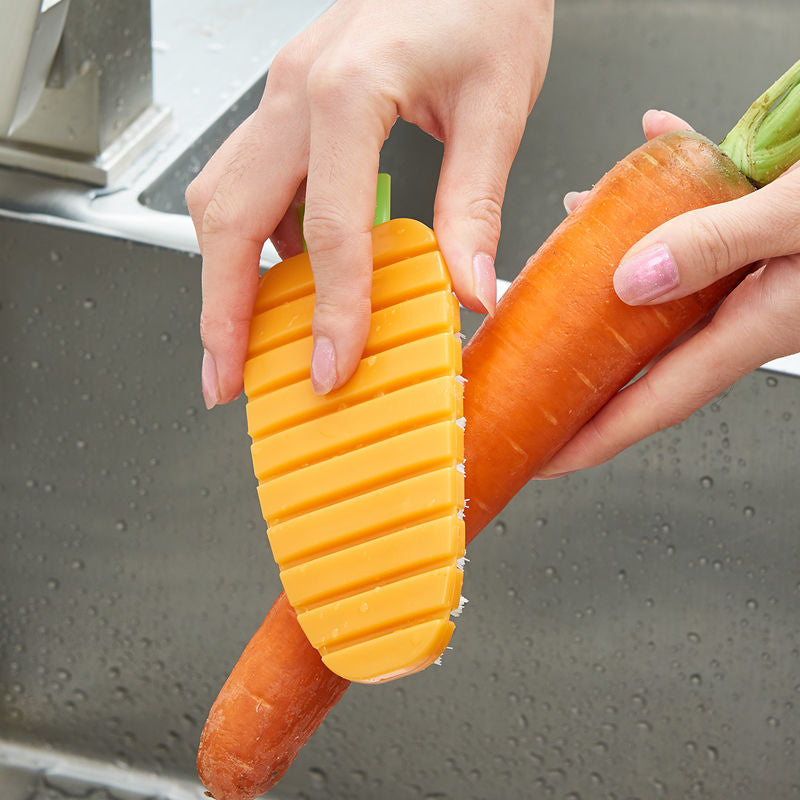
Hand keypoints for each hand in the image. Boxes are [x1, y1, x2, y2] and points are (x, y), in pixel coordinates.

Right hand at [187, 0, 553, 406]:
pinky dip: (253, 241)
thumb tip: (466, 286)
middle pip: (229, 220)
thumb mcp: (496, 104)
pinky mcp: (290, 107)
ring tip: (237, 342)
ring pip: (220, 199)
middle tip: (227, 378)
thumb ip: (473, 203)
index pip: (329, 229)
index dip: (330, 311)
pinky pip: (248, 182)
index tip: (332, 367)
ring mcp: (282, 97)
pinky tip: (281, 277)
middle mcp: (295, 93)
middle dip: (222, 311)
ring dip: (221, 278)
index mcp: (348, 90)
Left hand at [538, 109, 799, 476]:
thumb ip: (717, 245)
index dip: (594, 435)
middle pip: (645, 351)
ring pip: (667, 282)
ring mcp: (761, 275)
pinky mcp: (771, 236)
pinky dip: (676, 192)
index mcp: (758, 323)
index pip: (653, 401)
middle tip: (534, 359)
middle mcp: (752, 309)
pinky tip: (657, 153)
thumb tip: (632, 279)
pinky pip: (706, 222)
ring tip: (571, 242)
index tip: (546, 456)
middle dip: (586, 357)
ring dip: (615, 264)